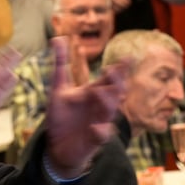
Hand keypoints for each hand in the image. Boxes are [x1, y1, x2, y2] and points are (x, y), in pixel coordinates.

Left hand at [44, 36, 127, 177]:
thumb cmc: (61, 117)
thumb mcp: (58, 89)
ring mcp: (99, 122)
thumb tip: (57, 37)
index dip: (119, 69)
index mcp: (93, 93)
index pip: (109, 79)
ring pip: (109, 112)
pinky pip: (101, 136)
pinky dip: (100, 132)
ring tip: (99, 92)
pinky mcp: (94, 140)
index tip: (127, 57)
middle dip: (116, 83)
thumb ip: (60, 64)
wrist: (57, 146)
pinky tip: (96, 128)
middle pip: (114, 93)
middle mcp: (99, 106)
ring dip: (106, 102)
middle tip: (113, 71)